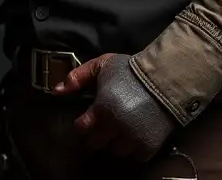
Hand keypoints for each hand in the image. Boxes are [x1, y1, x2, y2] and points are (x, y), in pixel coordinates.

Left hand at [52, 54, 176, 160]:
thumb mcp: (102, 65)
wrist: (165, 78)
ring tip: (118, 131)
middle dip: (95, 135)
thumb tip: (56, 90)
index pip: (81, 129)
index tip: (84, 121)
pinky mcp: (148, 147)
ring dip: (113, 143)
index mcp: (101, 109)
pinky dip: (132, 149)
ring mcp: (132, 139)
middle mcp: (114, 128)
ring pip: (114, 152)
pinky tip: (132, 135)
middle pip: (96, 143)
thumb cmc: (130, 70)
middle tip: (101, 127)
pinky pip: (134, 157)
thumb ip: (78, 76)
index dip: (81, 125)